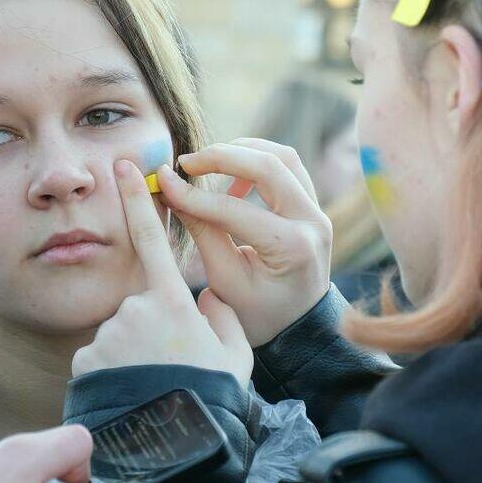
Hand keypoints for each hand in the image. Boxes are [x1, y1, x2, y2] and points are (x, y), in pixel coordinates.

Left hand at [71, 159, 252, 387]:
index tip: (124, 165)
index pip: (152, 239)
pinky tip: (131, 395)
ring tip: (153, 387)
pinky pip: (99, 359)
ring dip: (133, 355)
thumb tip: (207, 296)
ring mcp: (107, 335)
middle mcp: (134, 309)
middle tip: (172, 368)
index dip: (138, 199)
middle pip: (139, 308)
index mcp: (173, 302)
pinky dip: (113, 373)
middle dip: (151, 330)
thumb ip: (222, 316)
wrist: (174, 448)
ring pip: (119, 335)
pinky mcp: (84, 360)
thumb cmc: (211, 400)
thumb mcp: (234, 355)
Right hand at [158, 139, 331, 346]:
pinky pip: (288, 168)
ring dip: (243, 152)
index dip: (194, 194)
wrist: (298, 330)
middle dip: (222, 156)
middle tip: (187, 162)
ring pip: (284, 157)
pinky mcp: (313, 206)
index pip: (235, 208)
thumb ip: (201, 232)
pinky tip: (232, 180)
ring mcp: (318, 212)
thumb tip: (169, 189)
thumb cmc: (258, 314)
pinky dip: (257, 162)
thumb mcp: (224, 280)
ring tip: (209, 165)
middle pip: (270, 165)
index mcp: (291, 248)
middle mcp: (313, 223)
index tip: (163, 181)